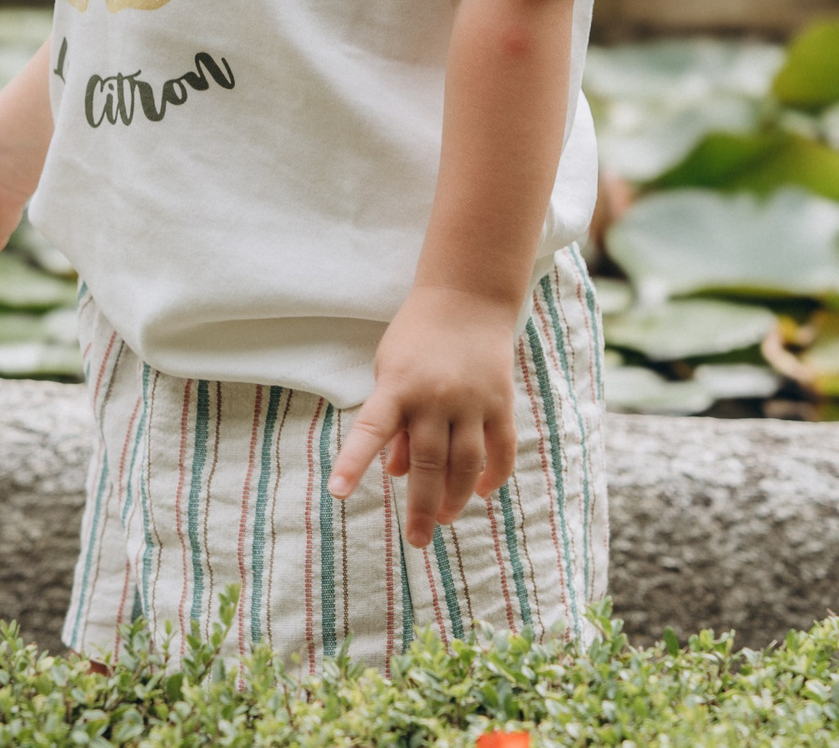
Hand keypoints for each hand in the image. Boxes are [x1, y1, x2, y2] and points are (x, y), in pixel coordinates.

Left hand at [326, 285, 520, 547]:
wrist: (466, 298)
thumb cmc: (417, 339)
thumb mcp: (390, 371)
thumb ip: (392, 423)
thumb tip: (397, 473)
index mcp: (397, 386)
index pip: (370, 430)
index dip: (353, 463)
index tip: (337, 493)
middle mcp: (434, 396)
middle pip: (428, 463)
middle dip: (421, 507)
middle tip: (417, 540)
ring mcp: (472, 400)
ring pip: (466, 464)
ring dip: (456, 498)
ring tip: (445, 520)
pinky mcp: (501, 401)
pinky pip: (500, 449)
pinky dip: (493, 475)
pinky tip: (481, 493)